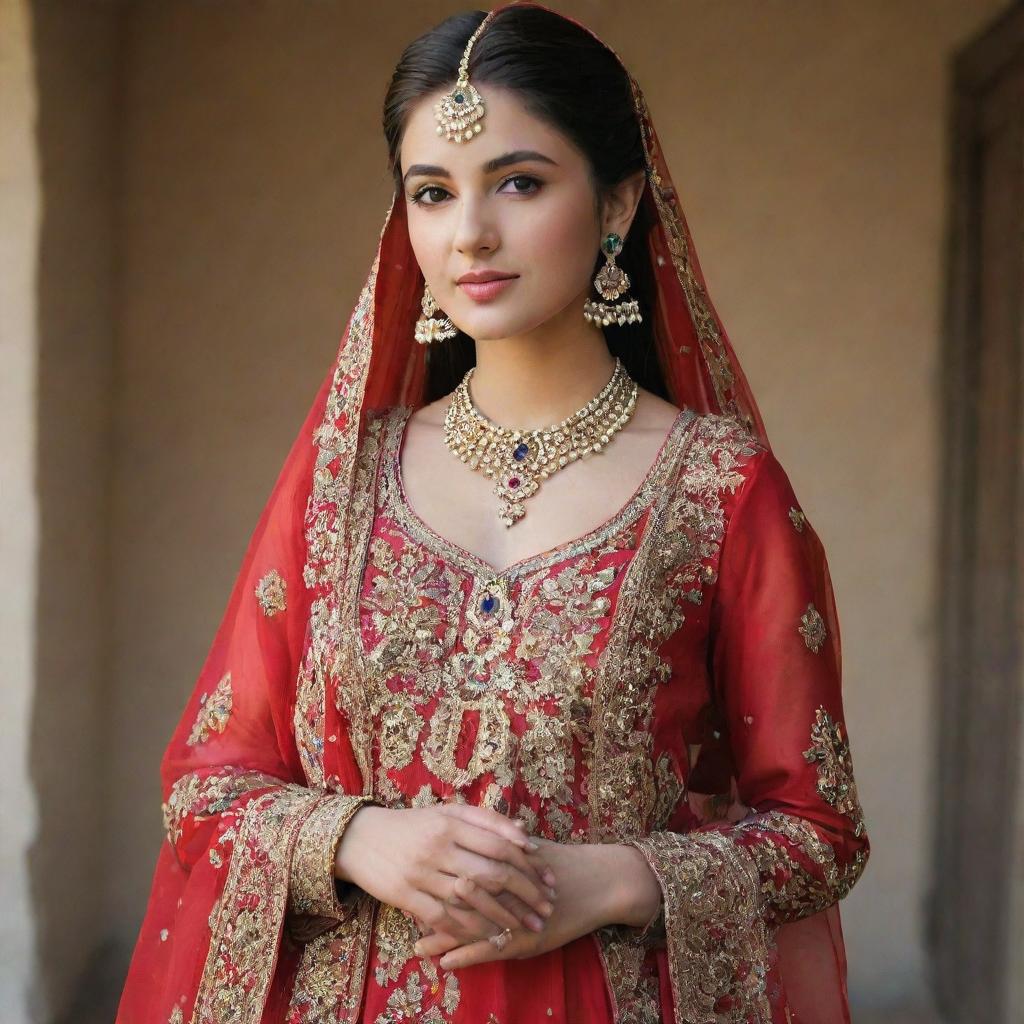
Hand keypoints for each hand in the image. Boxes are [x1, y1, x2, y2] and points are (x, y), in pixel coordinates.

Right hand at [335, 803, 558, 946]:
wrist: (360, 838)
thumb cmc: (412, 824)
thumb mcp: (446, 812)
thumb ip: (485, 820)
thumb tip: (523, 834)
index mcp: (451, 823)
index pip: (501, 845)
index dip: (529, 865)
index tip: (548, 880)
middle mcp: (439, 847)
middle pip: (492, 874)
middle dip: (525, 894)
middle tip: (545, 909)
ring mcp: (421, 873)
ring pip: (472, 899)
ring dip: (504, 916)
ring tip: (525, 927)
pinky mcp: (405, 896)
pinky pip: (444, 917)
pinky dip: (470, 929)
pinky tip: (489, 935)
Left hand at [412, 838, 639, 969]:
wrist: (598, 882)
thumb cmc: (560, 863)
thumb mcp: (528, 848)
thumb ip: (502, 840)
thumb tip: (475, 826)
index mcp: (502, 862)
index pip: (460, 867)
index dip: (435, 874)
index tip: (408, 878)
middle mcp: (505, 889)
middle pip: (459, 898)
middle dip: (430, 906)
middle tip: (403, 912)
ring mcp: (513, 917)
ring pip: (471, 928)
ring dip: (442, 937)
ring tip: (416, 945)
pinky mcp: (524, 940)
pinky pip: (489, 950)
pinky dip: (466, 956)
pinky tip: (446, 964)